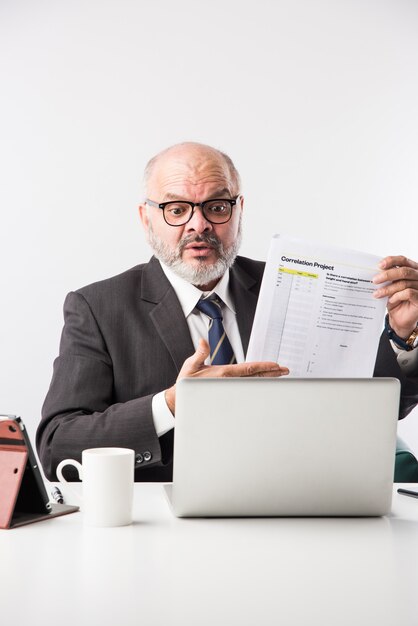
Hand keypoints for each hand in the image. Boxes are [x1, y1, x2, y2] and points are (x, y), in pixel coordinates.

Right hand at [165, 339, 288, 413]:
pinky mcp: (229, 392)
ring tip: (280, 375)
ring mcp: (230, 387)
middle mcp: (229, 381)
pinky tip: (265, 384)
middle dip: (271, 373)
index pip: (248, 369)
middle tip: (285, 371)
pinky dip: (259, 384)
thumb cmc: (186, 383)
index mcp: (223, 373)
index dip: (263, 367)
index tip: (276, 365)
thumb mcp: (190, 365)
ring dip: (268, 379)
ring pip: (253, 382)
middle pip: (255, 376)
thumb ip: (199, 353)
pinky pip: (247, 387)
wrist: (182, 399)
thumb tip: (203, 342)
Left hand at [373, 255, 417, 337]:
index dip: (391, 260)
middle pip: (404, 271)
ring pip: (404, 283)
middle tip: (374, 280)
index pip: (403, 260)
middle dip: (387, 275)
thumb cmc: (395, 300)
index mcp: (411, 269)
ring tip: (377, 294)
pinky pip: (408, 293)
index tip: (379, 265)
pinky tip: (391, 300)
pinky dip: (397, 296)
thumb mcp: (390, 286)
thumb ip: (386, 278)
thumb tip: (375, 272)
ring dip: (388, 289)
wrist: (400, 318)